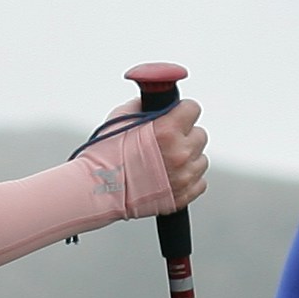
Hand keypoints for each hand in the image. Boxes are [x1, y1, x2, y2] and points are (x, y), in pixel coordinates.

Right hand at [79, 98, 206, 220]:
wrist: (97, 190)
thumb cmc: (105, 155)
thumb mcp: (121, 117)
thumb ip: (145, 106)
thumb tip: (157, 102)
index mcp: (167, 130)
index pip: (193, 108)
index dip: (183, 111)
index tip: (176, 115)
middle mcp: (180, 152)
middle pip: (199, 134)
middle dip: (184, 135)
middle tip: (166, 142)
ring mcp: (184, 176)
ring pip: (200, 158)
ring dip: (187, 157)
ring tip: (165, 161)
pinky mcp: (184, 195)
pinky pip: (199, 181)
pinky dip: (188, 178)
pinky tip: (169, 176)